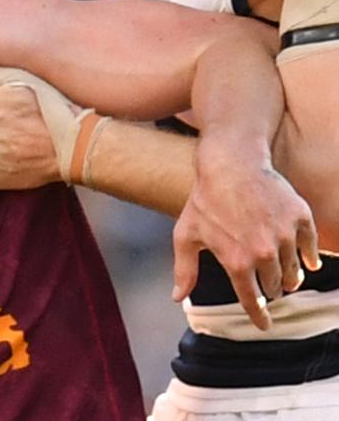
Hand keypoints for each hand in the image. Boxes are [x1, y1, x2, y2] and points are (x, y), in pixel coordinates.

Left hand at [172, 135, 319, 330]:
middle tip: (267, 286)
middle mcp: (264, 253)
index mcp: (236, 262)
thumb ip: (185, 270)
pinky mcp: (300, 218)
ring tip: (284, 276)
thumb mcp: (185, 235)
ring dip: (288, 276)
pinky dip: (309, 257)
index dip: (259, 316)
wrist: (230, 163)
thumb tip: (177, 298)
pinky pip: (311, 248)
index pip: (252, 301)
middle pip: (275, 287)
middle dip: (270, 289)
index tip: (264, 325)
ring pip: (294, 270)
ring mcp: (285, 235)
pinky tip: (308, 262)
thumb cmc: (204, 200)